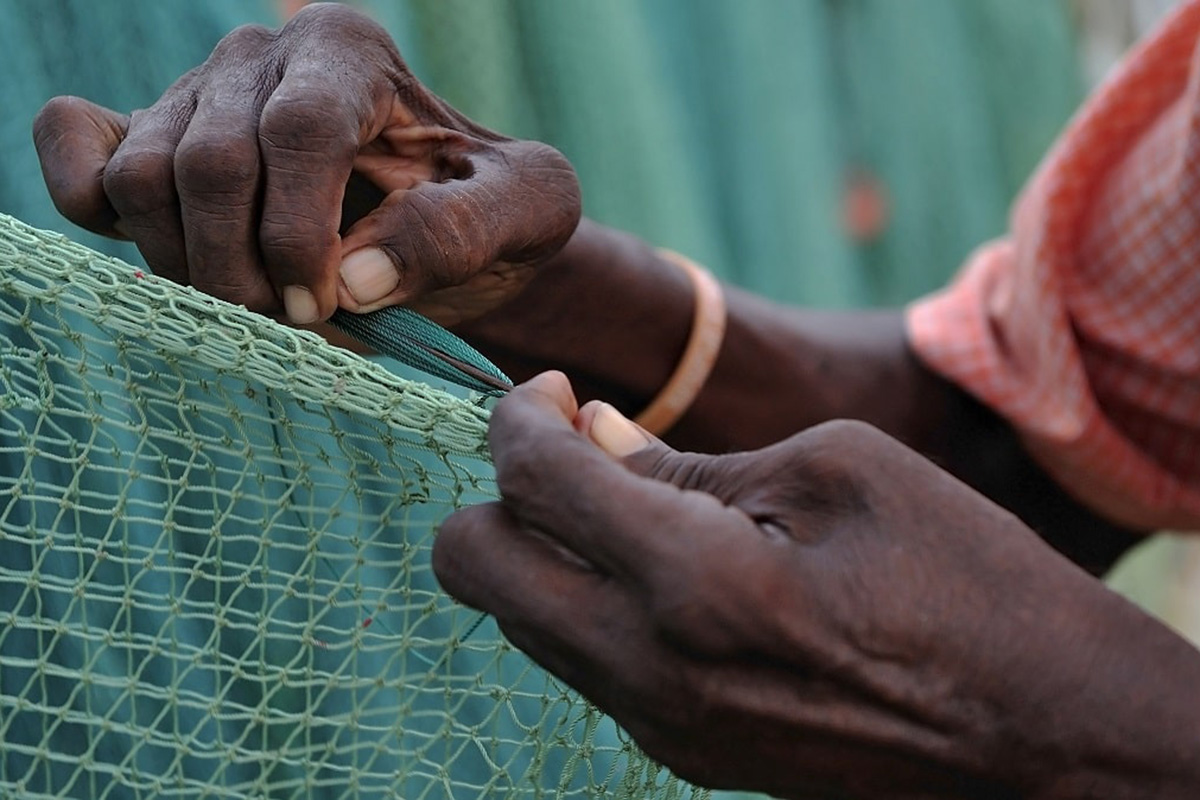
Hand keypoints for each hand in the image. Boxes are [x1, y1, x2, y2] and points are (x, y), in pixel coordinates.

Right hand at [32, 3, 579, 325]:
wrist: (450, 223)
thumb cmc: (489, 210)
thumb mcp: (527, 212)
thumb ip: (463, 232)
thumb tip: (355, 278)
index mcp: (352, 54)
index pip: (297, 132)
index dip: (298, 234)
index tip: (326, 306)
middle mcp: (264, 58)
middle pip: (211, 164)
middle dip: (246, 273)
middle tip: (297, 329)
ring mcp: (197, 94)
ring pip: (144, 177)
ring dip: (191, 270)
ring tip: (260, 313)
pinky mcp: (149, 135)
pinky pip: (79, 148)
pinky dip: (95, 206)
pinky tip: (163, 256)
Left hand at [434, 373, 1199, 798]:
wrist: (1044, 735)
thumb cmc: (964, 578)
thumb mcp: (839, 471)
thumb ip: (692, 461)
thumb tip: (593, 434)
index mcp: (691, 581)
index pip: (528, 480)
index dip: (518, 415)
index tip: (557, 391)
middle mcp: (648, 667)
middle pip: (470, 564)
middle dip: (502, 486)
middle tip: (578, 443)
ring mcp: (660, 724)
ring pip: (520, 615)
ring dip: (545, 545)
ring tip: (634, 501)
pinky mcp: (683, 751)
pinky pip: (584, 660)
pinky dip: (591, 598)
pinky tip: (668, 566)